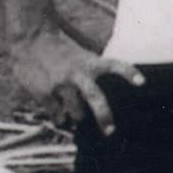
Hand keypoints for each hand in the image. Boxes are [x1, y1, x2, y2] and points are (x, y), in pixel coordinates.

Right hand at [8, 25, 135, 134]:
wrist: (31, 41)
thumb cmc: (62, 52)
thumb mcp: (83, 56)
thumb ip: (93, 74)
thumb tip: (97, 104)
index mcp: (91, 62)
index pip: (115, 66)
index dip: (128, 73)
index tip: (142, 82)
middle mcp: (77, 73)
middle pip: (94, 97)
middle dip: (103, 116)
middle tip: (110, 131)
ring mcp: (60, 84)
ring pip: (75, 112)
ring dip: (78, 117)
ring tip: (77, 117)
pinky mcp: (44, 93)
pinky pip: (56, 115)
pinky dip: (59, 118)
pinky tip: (60, 116)